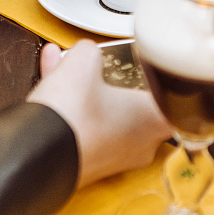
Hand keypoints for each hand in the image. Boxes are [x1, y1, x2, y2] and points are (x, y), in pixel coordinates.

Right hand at [28, 40, 172, 186]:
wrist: (37, 155)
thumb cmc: (72, 118)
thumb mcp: (82, 63)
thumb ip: (90, 52)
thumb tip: (86, 52)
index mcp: (155, 120)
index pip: (176, 100)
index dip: (166, 81)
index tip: (158, 71)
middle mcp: (140, 144)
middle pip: (136, 104)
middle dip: (116, 80)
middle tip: (104, 65)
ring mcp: (113, 157)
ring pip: (105, 112)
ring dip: (88, 88)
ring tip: (67, 63)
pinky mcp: (87, 162)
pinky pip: (84, 125)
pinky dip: (72, 104)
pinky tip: (52, 78)